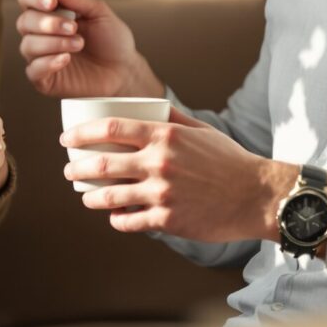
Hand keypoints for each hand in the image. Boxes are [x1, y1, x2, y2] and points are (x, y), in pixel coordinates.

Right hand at [16, 0, 163, 99]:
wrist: (123, 70)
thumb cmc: (112, 41)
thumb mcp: (101, 13)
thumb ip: (79, 0)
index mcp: (51, 11)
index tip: (52, 2)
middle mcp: (41, 32)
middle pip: (24, 21)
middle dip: (47, 23)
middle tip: (73, 28)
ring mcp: (41, 56)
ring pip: (28, 45)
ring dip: (53, 43)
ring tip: (78, 44)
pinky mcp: (45, 79)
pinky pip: (33, 70)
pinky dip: (47, 63)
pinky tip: (65, 59)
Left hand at [61, 107, 296, 243]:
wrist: (258, 196)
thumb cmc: (230, 161)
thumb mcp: (201, 130)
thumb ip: (173, 118)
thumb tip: (152, 106)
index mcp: (165, 136)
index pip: (111, 128)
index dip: (82, 134)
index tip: (69, 139)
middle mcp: (159, 163)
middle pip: (102, 164)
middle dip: (77, 168)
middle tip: (69, 170)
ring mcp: (162, 193)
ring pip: (110, 196)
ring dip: (91, 198)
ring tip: (86, 197)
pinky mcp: (168, 220)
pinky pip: (130, 221)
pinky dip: (117, 219)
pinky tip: (115, 216)